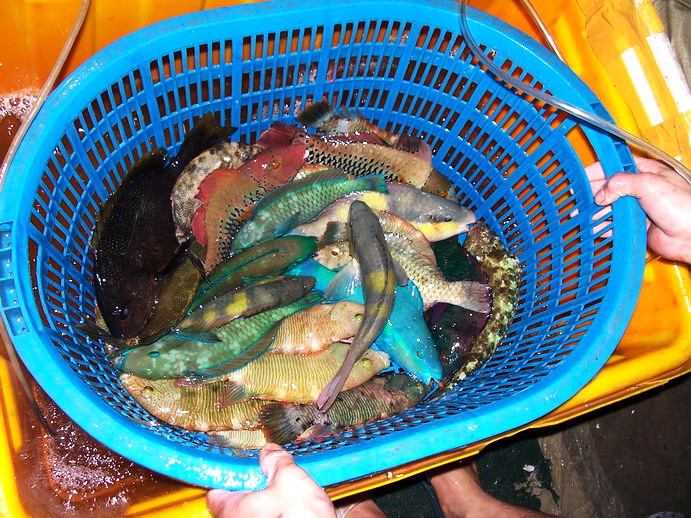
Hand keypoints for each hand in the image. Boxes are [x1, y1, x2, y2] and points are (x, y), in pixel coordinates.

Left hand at [206, 443, 336, 517]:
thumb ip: (276, 461)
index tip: (240, 465)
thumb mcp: (289, 478)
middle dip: (255, 486)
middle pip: (237, 501)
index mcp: (232, 509)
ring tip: (287, 492)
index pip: (216, 491)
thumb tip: (270, 452)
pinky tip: (294, 508)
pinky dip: (276, 512)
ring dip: (268, 501)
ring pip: (254, 512)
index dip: (230, 475)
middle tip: (271, 475)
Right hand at [586, 156, 690, 263]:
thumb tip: (601, 193)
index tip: (579, 177)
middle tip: (575, 200)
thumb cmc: (683, 206)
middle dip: (591, 193)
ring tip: (579, 217)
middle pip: (608, 188)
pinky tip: (592, 229)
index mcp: (645, 172)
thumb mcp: (649, 184)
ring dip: (594, 212)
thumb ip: (621, 183)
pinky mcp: (636, 225)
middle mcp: (640, 188)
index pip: (614, 166)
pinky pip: (614, 225)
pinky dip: (602, 227)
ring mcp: (638, 207)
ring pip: (609, 208)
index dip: (595, 170)